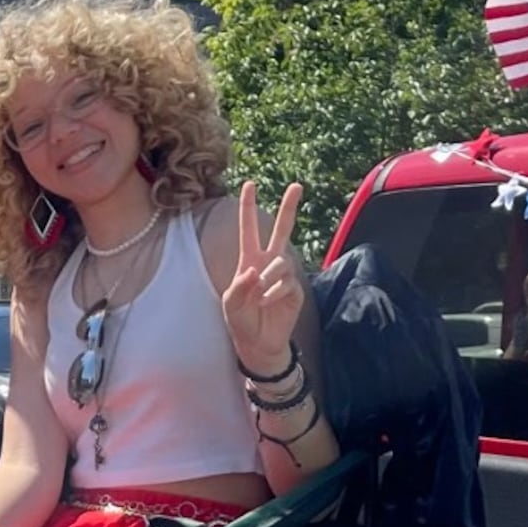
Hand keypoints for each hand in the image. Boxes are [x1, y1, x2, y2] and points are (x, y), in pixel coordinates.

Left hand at [222, 181, 304, 375]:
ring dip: (268, 278)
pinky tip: (267, 303)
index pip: (249, 230)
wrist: (258, 343)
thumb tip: (255, 271)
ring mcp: (284, 275)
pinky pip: (286, 283)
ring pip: (281, 261)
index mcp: (249, 260)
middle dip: (289, 208)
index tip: (250, 184)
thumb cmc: (240, 320)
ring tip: (259, 296)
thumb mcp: (230, 303)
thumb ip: (239, 286)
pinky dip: (273, 294)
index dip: (248, 207)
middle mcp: (268, 262)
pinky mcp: (295, 289)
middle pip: (282, 230)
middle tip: (297, 185)